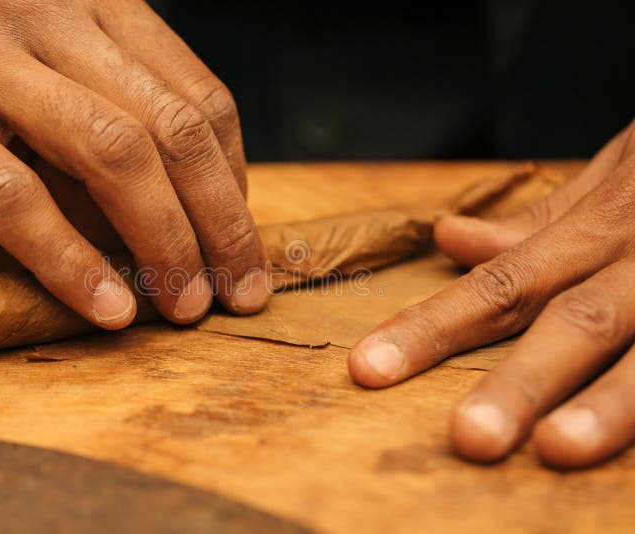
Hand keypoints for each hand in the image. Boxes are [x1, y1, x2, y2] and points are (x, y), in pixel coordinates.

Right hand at [0, 0, 270, 327]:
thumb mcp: (51, 76)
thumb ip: (112, 130)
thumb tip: (185, 222)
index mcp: (95, 6)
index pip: (201, 97)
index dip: (234, 181)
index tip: (240, 242)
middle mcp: (50, 17)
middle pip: (173, 128)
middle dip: (220, 221)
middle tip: (239, 291)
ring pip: (112, 154)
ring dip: (163, 241)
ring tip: (185, 305)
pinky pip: (13, 197)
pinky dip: (68, 261)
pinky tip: (106, 309)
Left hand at [349, 121, 634, 467]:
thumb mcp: (614, 175)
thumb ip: (540, 221)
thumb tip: (450, 240)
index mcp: (605, 225)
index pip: (502, 283)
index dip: (433, 326)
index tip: (371, 369)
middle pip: (573, 320)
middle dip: (519, 382)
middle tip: (467, 438)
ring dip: (609, 405)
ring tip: (556, 449)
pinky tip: (628, 458)